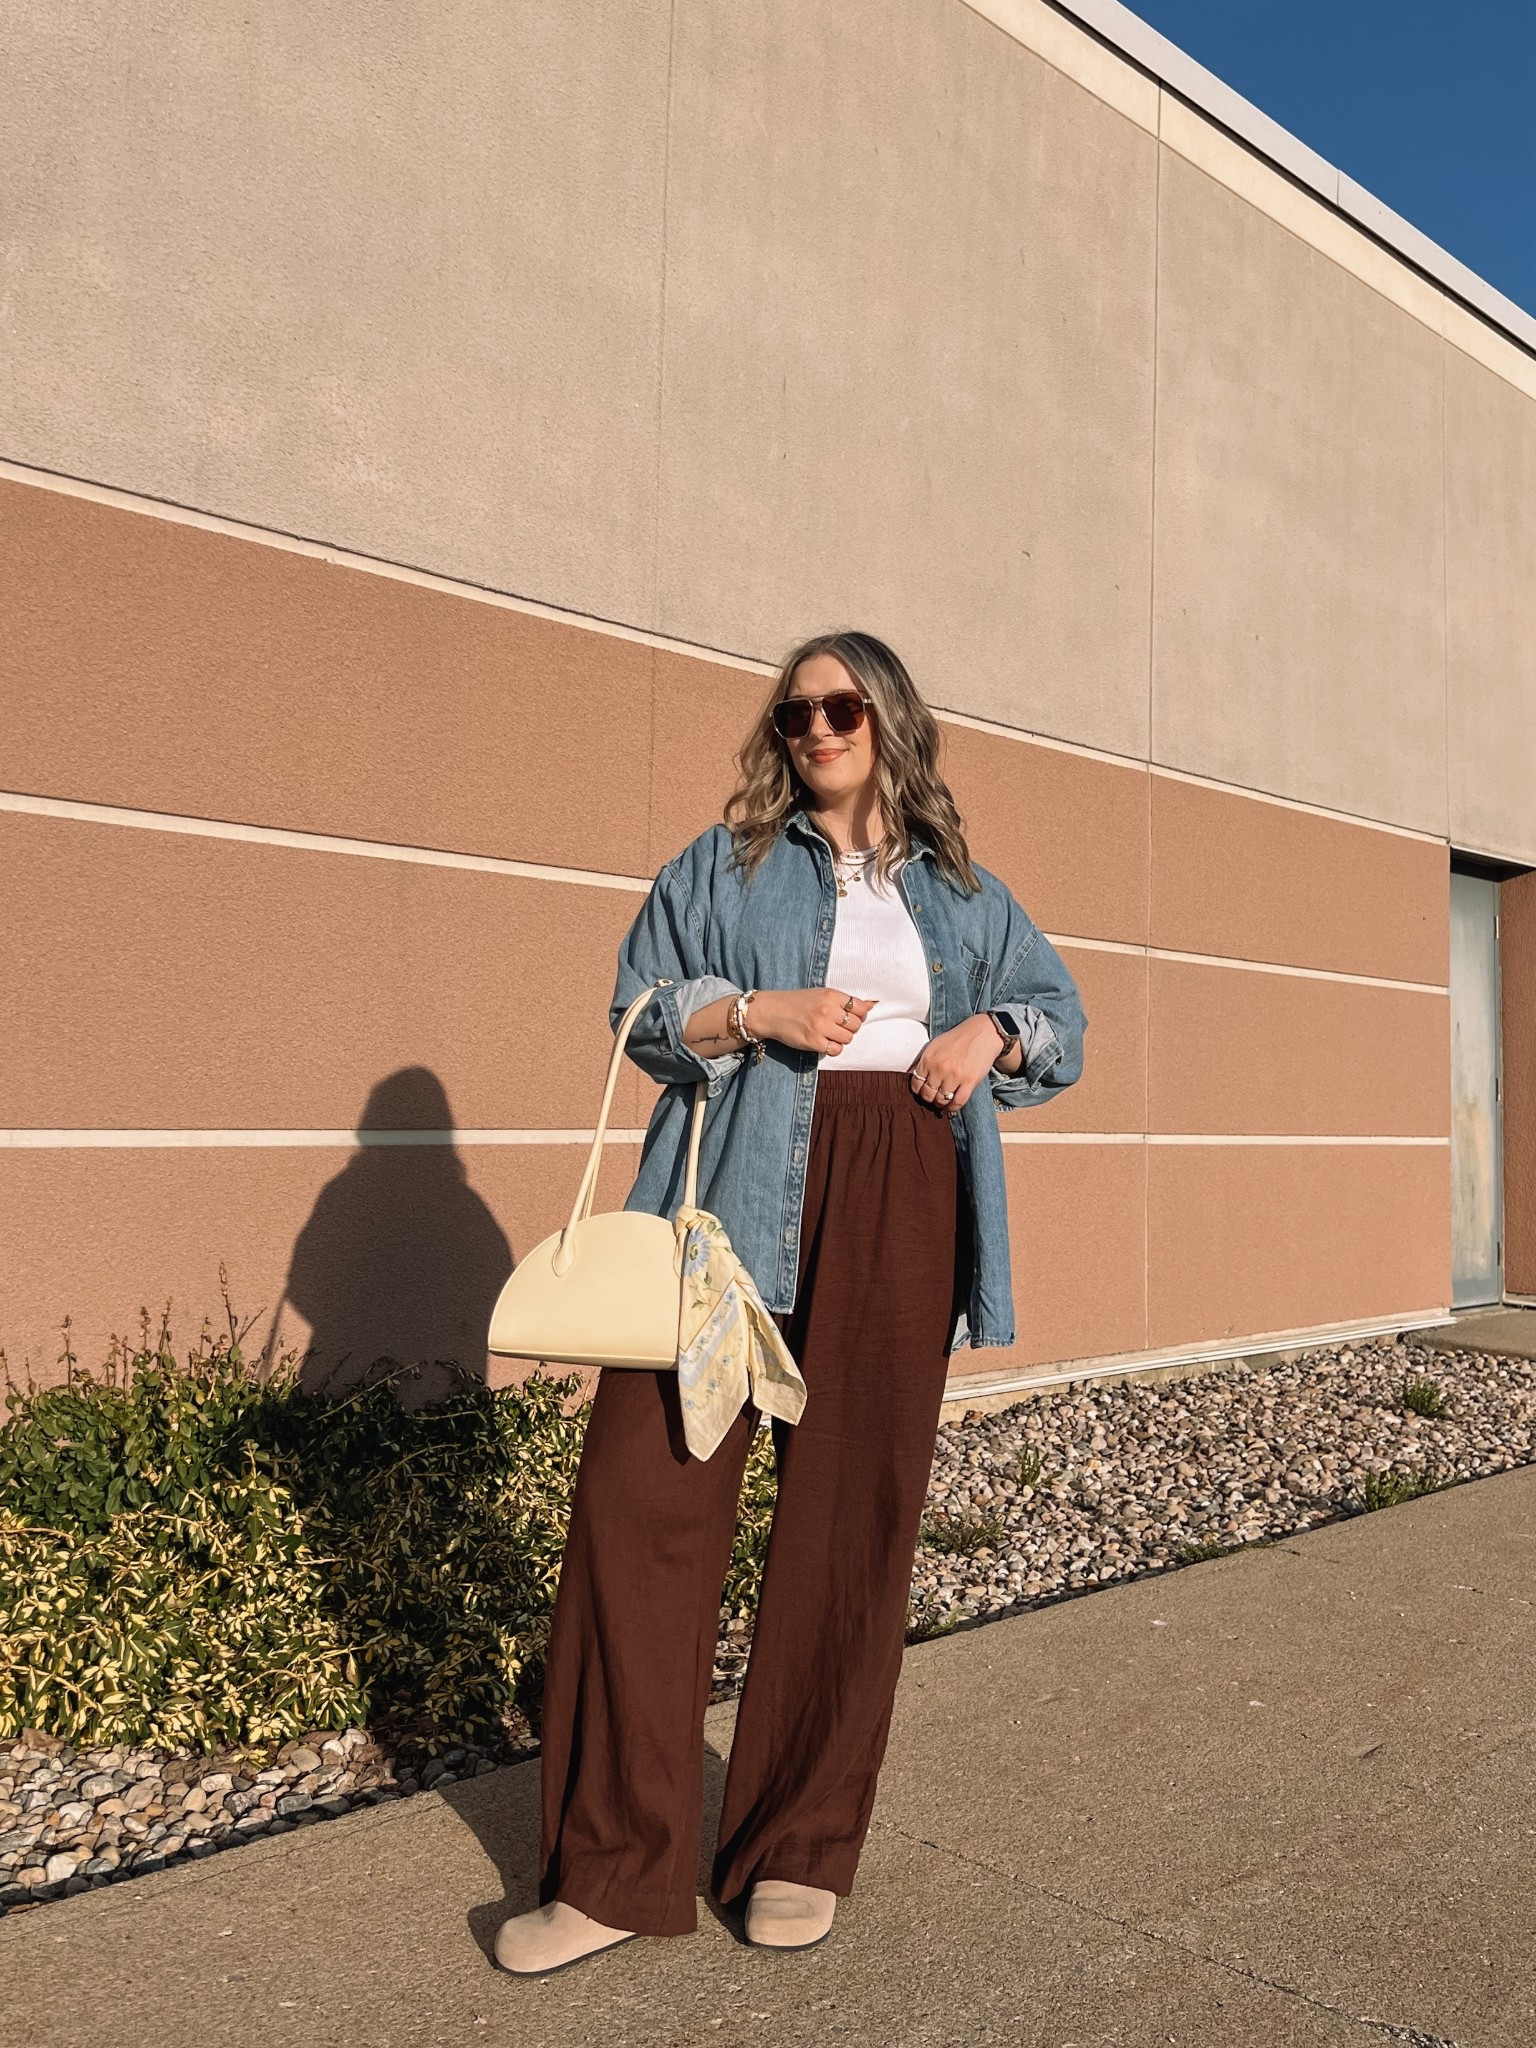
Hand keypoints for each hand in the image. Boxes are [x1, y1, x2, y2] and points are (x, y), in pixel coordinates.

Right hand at [750, 988, 876, 1056]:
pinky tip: (823, 1042)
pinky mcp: (814, 1042)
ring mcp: (821, 1026)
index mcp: (831, 995)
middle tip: (836, 1026)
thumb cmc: (797, 1002)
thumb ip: (845, 1001)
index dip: (859, 1015)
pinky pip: (836, 1050)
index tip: (850, 1017)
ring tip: (828, 1034)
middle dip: (849, 1028)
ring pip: (848, 1039)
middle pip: (856, 1025)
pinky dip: (833, 1049)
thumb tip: (873, 1005)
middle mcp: (828, 1010)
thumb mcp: (821, 994)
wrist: (772, 1011)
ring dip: (841, 1039)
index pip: (860, 1008)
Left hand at [909, 1014, 1006, 1111]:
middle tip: (933, 1098)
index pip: (916, 1084)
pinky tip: (950, 1109)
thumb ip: (925, 1061)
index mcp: (928, 1059)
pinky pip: (958, 1102)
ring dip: (941, 1104)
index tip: (923, 1092)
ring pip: (941, 1100)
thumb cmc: (958, 1039)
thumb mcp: (935, 1045)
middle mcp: (939, 1068)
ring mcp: (954, 1076)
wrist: (983, 1032)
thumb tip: (915, 1077)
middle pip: (927, 1094)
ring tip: (942, 1102)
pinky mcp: (969, 1081)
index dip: (918, 1091)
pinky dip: (952, 1109)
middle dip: (929, 1099)